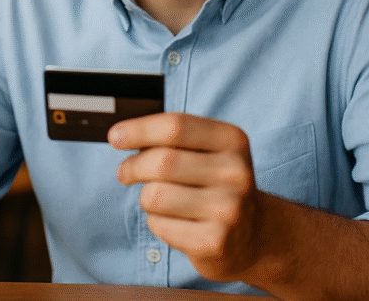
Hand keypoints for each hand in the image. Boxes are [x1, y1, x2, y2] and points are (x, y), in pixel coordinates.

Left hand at [110, 112, 262, 281]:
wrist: (253, 236)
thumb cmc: (216, 185)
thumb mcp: (208, 152)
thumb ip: (172, 139)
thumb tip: (122, 136)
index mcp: (232, 140)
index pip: (175, 126)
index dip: (139, 130)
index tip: (115, 137)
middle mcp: (235, 172)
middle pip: (162, 162)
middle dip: (132, 167)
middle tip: (125, 173)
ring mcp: (228, 209)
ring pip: (154, 196)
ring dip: (146, 198)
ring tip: (161, 201)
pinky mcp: (215, 242)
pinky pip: (160, 225)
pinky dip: (157, 223)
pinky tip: (176, 223)